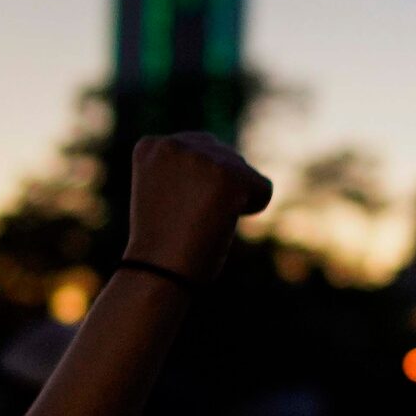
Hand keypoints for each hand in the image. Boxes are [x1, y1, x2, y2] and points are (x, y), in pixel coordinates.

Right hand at [127, 133, 273, 280]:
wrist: (159, 272)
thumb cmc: (163, 243)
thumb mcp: (165, 192)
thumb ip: (188, 169)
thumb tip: (234, 163)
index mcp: (152, 146)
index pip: (199, 149)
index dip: (197, 184)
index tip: (176, 208)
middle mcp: (175, 144)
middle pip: (224, 155)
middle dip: (218, 187)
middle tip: (192, 219)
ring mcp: (202, 158)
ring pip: (243, 171)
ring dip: (233, 199)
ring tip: (203, 221)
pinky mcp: (229, 176)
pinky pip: (262, 188)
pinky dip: (253, 208)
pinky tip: (223, 223)